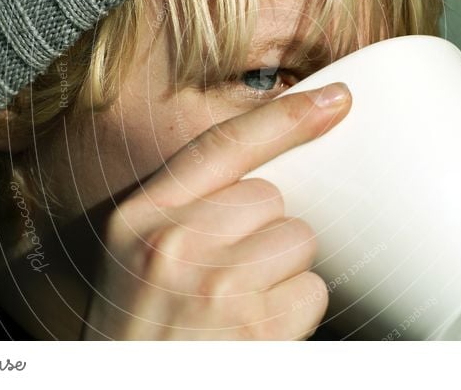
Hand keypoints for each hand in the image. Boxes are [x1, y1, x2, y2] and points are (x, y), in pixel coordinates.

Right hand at [80, 82, 351, 339]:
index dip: (284, 117)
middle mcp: (173, 242)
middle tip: (229, 278)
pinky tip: (257, 332)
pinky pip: (312, 288)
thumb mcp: (138, 259)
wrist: (126, 389)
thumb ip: (186, 212)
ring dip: (282, 273)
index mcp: (140, 217)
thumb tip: (264, 183)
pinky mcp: (256, 323)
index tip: (335, 100)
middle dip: (264, 234)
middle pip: (270, 198)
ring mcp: (215, 281)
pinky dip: (295, 311)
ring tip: (239, 308)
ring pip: (298, 239)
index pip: (222, 146)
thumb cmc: (141, 333)